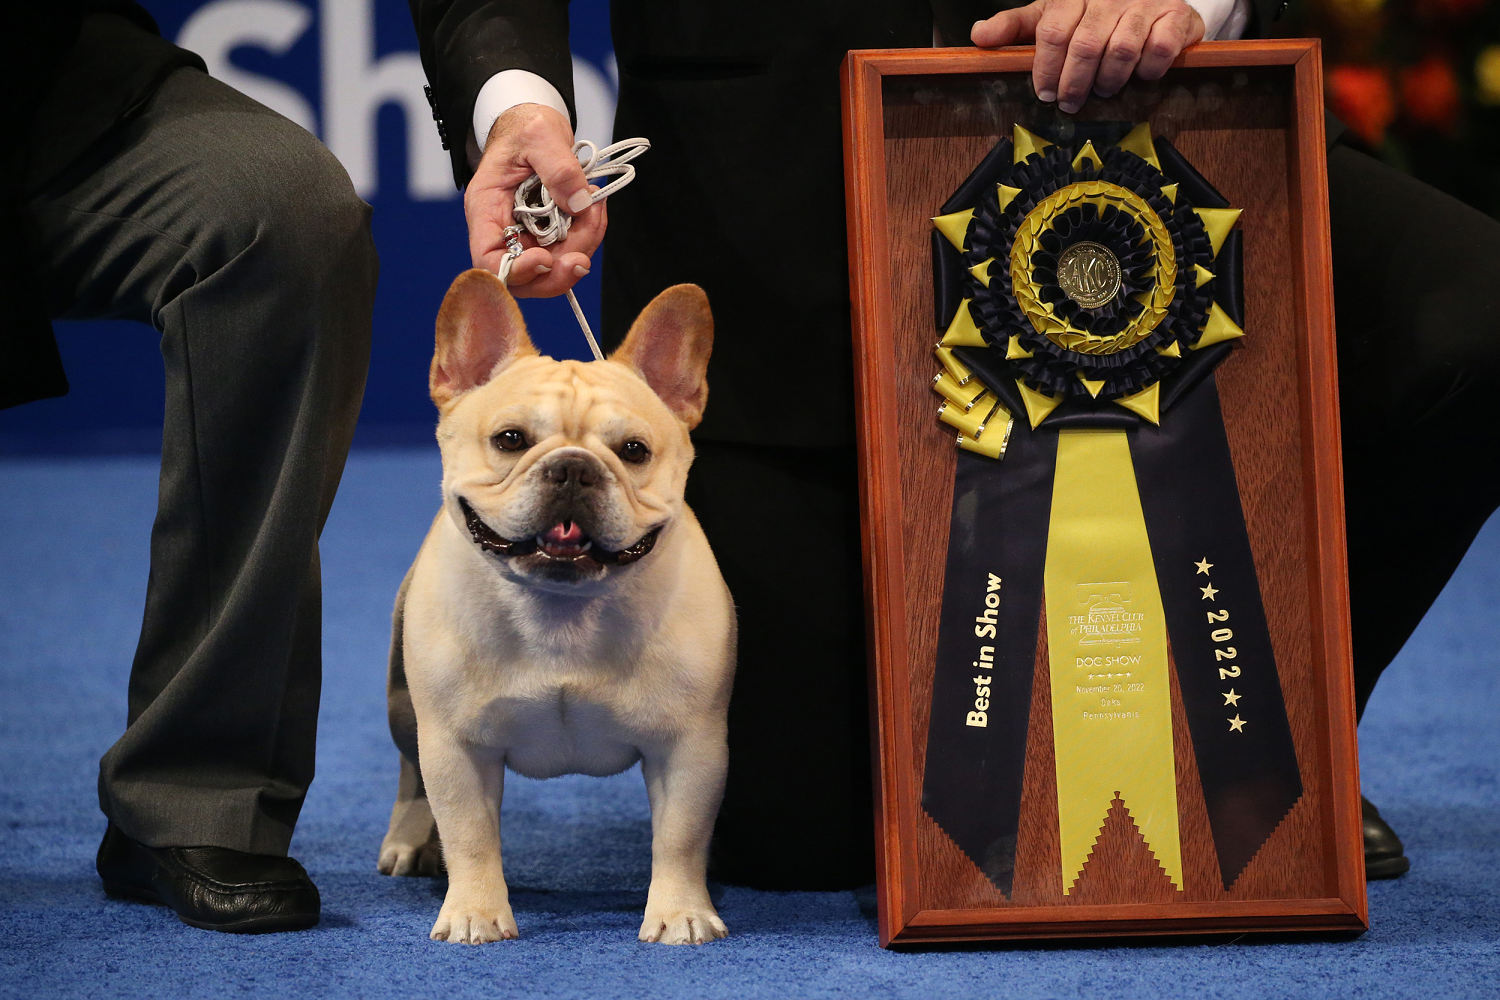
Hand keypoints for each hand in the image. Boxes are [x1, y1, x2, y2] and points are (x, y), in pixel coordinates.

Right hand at [464, 103, 606, 297]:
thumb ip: (559, 167)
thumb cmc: (525, 127)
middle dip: (559, 271)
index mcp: (485, 209)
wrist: (536, 126)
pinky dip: (588, 236)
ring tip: (595, 208)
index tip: (546, 259)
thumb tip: (577, 204)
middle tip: (584, 252)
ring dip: (582, 247)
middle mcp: (503, 230)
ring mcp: (527, 235)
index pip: (488, 261)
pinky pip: (570, 250)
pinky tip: (595, 210)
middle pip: (526, 277)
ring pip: (554, 268)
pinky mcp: (550, 234)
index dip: (516, 271)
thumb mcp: (541, 134)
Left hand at [972, 0, 1204, 113]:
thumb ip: (1015, 26)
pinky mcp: (1176, 16)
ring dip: (1108, 81)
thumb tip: (978, 36)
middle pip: (1084, 45)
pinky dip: (1147, 70)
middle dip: (1073, 83)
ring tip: (1103, 91)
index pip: (1053, 30)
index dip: (1046, 67)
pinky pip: (1158, 49)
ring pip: (1120, 50)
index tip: (1045, 93)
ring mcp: (1144, 5)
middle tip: (1069, 104)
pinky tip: (1139, 77)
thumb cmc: (1092, 14)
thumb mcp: (1050, 14)